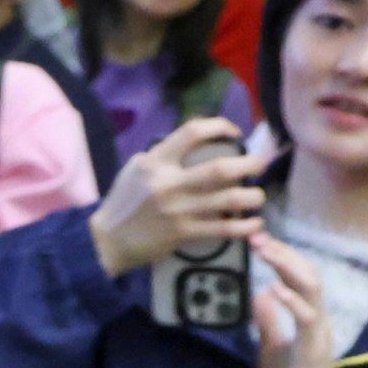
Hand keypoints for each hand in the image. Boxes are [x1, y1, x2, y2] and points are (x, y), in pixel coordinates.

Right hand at [91, 115, 268, 277]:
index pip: (192, 132)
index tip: (235, 134)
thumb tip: (198, 142)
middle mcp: (169, 184)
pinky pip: (224, 229)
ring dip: (253, 197)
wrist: (108, 241)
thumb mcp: (136, 168)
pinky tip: (255, 223)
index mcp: (156, 162)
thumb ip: (164, 155)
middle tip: (260, 165)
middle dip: (249, 164)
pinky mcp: (184, 234)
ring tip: (258, 196)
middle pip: (221, 168)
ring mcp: (178, 210)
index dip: (220, 127)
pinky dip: (245, 227)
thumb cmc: (124, 201)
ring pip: (229, 200)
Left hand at [251, 234, 340, 367]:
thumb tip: (261, 294)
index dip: (282, 256)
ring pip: (311, 288)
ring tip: (266, 251)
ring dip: (288, 267)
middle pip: (307, 274)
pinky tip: (275, 287)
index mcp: (309, 315)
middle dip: (283, 253)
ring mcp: (318, 330)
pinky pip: (307, 318)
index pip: (299, 276)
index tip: (258, 239)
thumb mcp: (272, 345)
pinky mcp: (314, 347)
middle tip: (257, 236)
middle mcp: (318, 317)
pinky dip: (292, 300)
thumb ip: (269, 320)